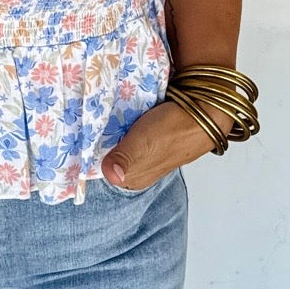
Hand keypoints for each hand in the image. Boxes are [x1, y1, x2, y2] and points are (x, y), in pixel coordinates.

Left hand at [101, 98, 235, 190]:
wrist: (206, 109)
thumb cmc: (174, 128)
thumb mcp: (143, 144)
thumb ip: (124, 159)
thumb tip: (110, 175)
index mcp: (135, 178)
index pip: (102, 169)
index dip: (92, 154)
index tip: (82, 137)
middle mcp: (140, 169)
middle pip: (109, 155)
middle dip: (101, 142)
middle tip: (91, 123)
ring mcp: (147, 152)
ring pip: (120, 142)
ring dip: (113, 130)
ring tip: (104, 116)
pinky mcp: (154, 136)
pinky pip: (131, 131)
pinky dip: (126, 122)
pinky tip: (122, 112)